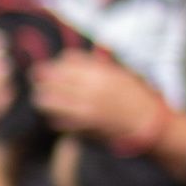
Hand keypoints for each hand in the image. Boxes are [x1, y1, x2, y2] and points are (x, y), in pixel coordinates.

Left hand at [29, 47, 171, 152]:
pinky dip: (53, 116)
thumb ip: (97, 64)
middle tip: (38, 79)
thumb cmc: (136, 95)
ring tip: (43, 97)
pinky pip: (56, 120)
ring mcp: (84, 109)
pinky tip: (57, 115)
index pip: (66, 60)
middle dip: (42, 77)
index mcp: (100, 72)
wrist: (147, 123)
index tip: (56, 67)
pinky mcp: (82, 127)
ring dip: (42, 97)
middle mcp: (89, 88)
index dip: (58, 63)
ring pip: (47, 99)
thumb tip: (71, 58)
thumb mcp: (120, 72)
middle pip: (51, 77)